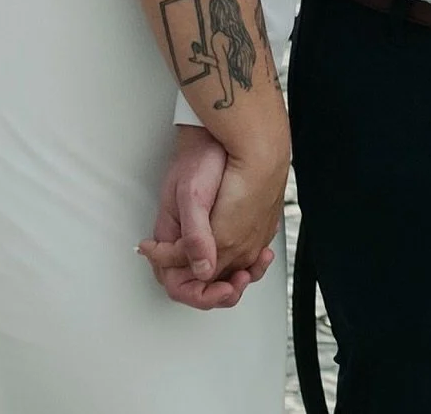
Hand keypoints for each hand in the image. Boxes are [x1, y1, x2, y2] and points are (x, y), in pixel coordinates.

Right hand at [139, 127, 272, 310]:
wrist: (215, 136)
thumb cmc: (198, 159)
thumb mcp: (191, 196)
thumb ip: (195, 235)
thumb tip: (203, 271)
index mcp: (171, 237)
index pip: (178, 283)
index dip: (199, 294)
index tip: (222, 290)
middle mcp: (185, 241)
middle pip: (199, 283)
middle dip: (221, 290)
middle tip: (239, 283)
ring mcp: (203, 235)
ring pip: (218, 273)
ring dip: (236, 278)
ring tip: (252, 271)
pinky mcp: (221, 228)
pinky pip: (232, 257)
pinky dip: (247, 263)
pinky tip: (260, 256)